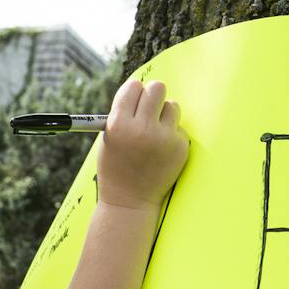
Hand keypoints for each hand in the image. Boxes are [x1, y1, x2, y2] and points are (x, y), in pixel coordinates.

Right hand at [96, 79, 188, 211]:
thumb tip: (143, 91)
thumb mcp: (109, 140)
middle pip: (157, 88)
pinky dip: (171, 135)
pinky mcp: (180, 148)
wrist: (129, 202)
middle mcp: (141, 129)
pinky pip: (178, 128)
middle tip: (149, 109)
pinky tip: (161, 152)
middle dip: (153, 96)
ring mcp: (163, 139)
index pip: (133, 87)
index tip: (134, 102)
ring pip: (172, 106)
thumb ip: (123, 115)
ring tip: (154, 134)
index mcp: (118, 125)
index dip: (134, 93)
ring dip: (164, 115)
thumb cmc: (116, 168)